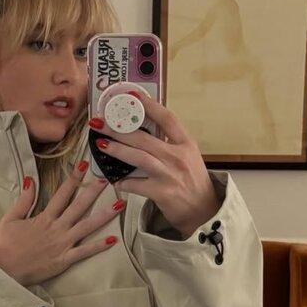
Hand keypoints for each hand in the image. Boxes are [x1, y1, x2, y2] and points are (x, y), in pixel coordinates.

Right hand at [0, 163, 123, 287]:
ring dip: (104, 215)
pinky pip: (84, 252)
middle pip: (79, 206)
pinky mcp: (64, 259)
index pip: (62, 194)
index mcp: (44, 217)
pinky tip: (113, 240)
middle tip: (107, 179)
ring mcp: (62, 243)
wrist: (2, 269)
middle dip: (94, 191)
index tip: (84, 165)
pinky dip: (98, 246)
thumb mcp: (10, 218)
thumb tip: (30, 180)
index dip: (74, 178)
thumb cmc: (5, 245)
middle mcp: (56, 228)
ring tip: (120, 205)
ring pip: (87, 226)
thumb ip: (24, 200)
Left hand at [91, 91, 220, 238]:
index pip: (167, 118)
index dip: (149, 105)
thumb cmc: (193, 181)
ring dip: (117, 150)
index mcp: (186, 143)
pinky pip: (136, 185)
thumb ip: (169, 142)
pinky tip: (112, 178)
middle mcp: (178, 157)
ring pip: (138, 157)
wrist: (204, 210)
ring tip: (102, 144)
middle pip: (144, 137)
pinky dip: (123, 181)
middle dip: (119, 129)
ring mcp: (169, 175)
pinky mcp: (162, 193)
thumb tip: (142, 129)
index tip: (132, 95)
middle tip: (101, 123)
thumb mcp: (188, 156)